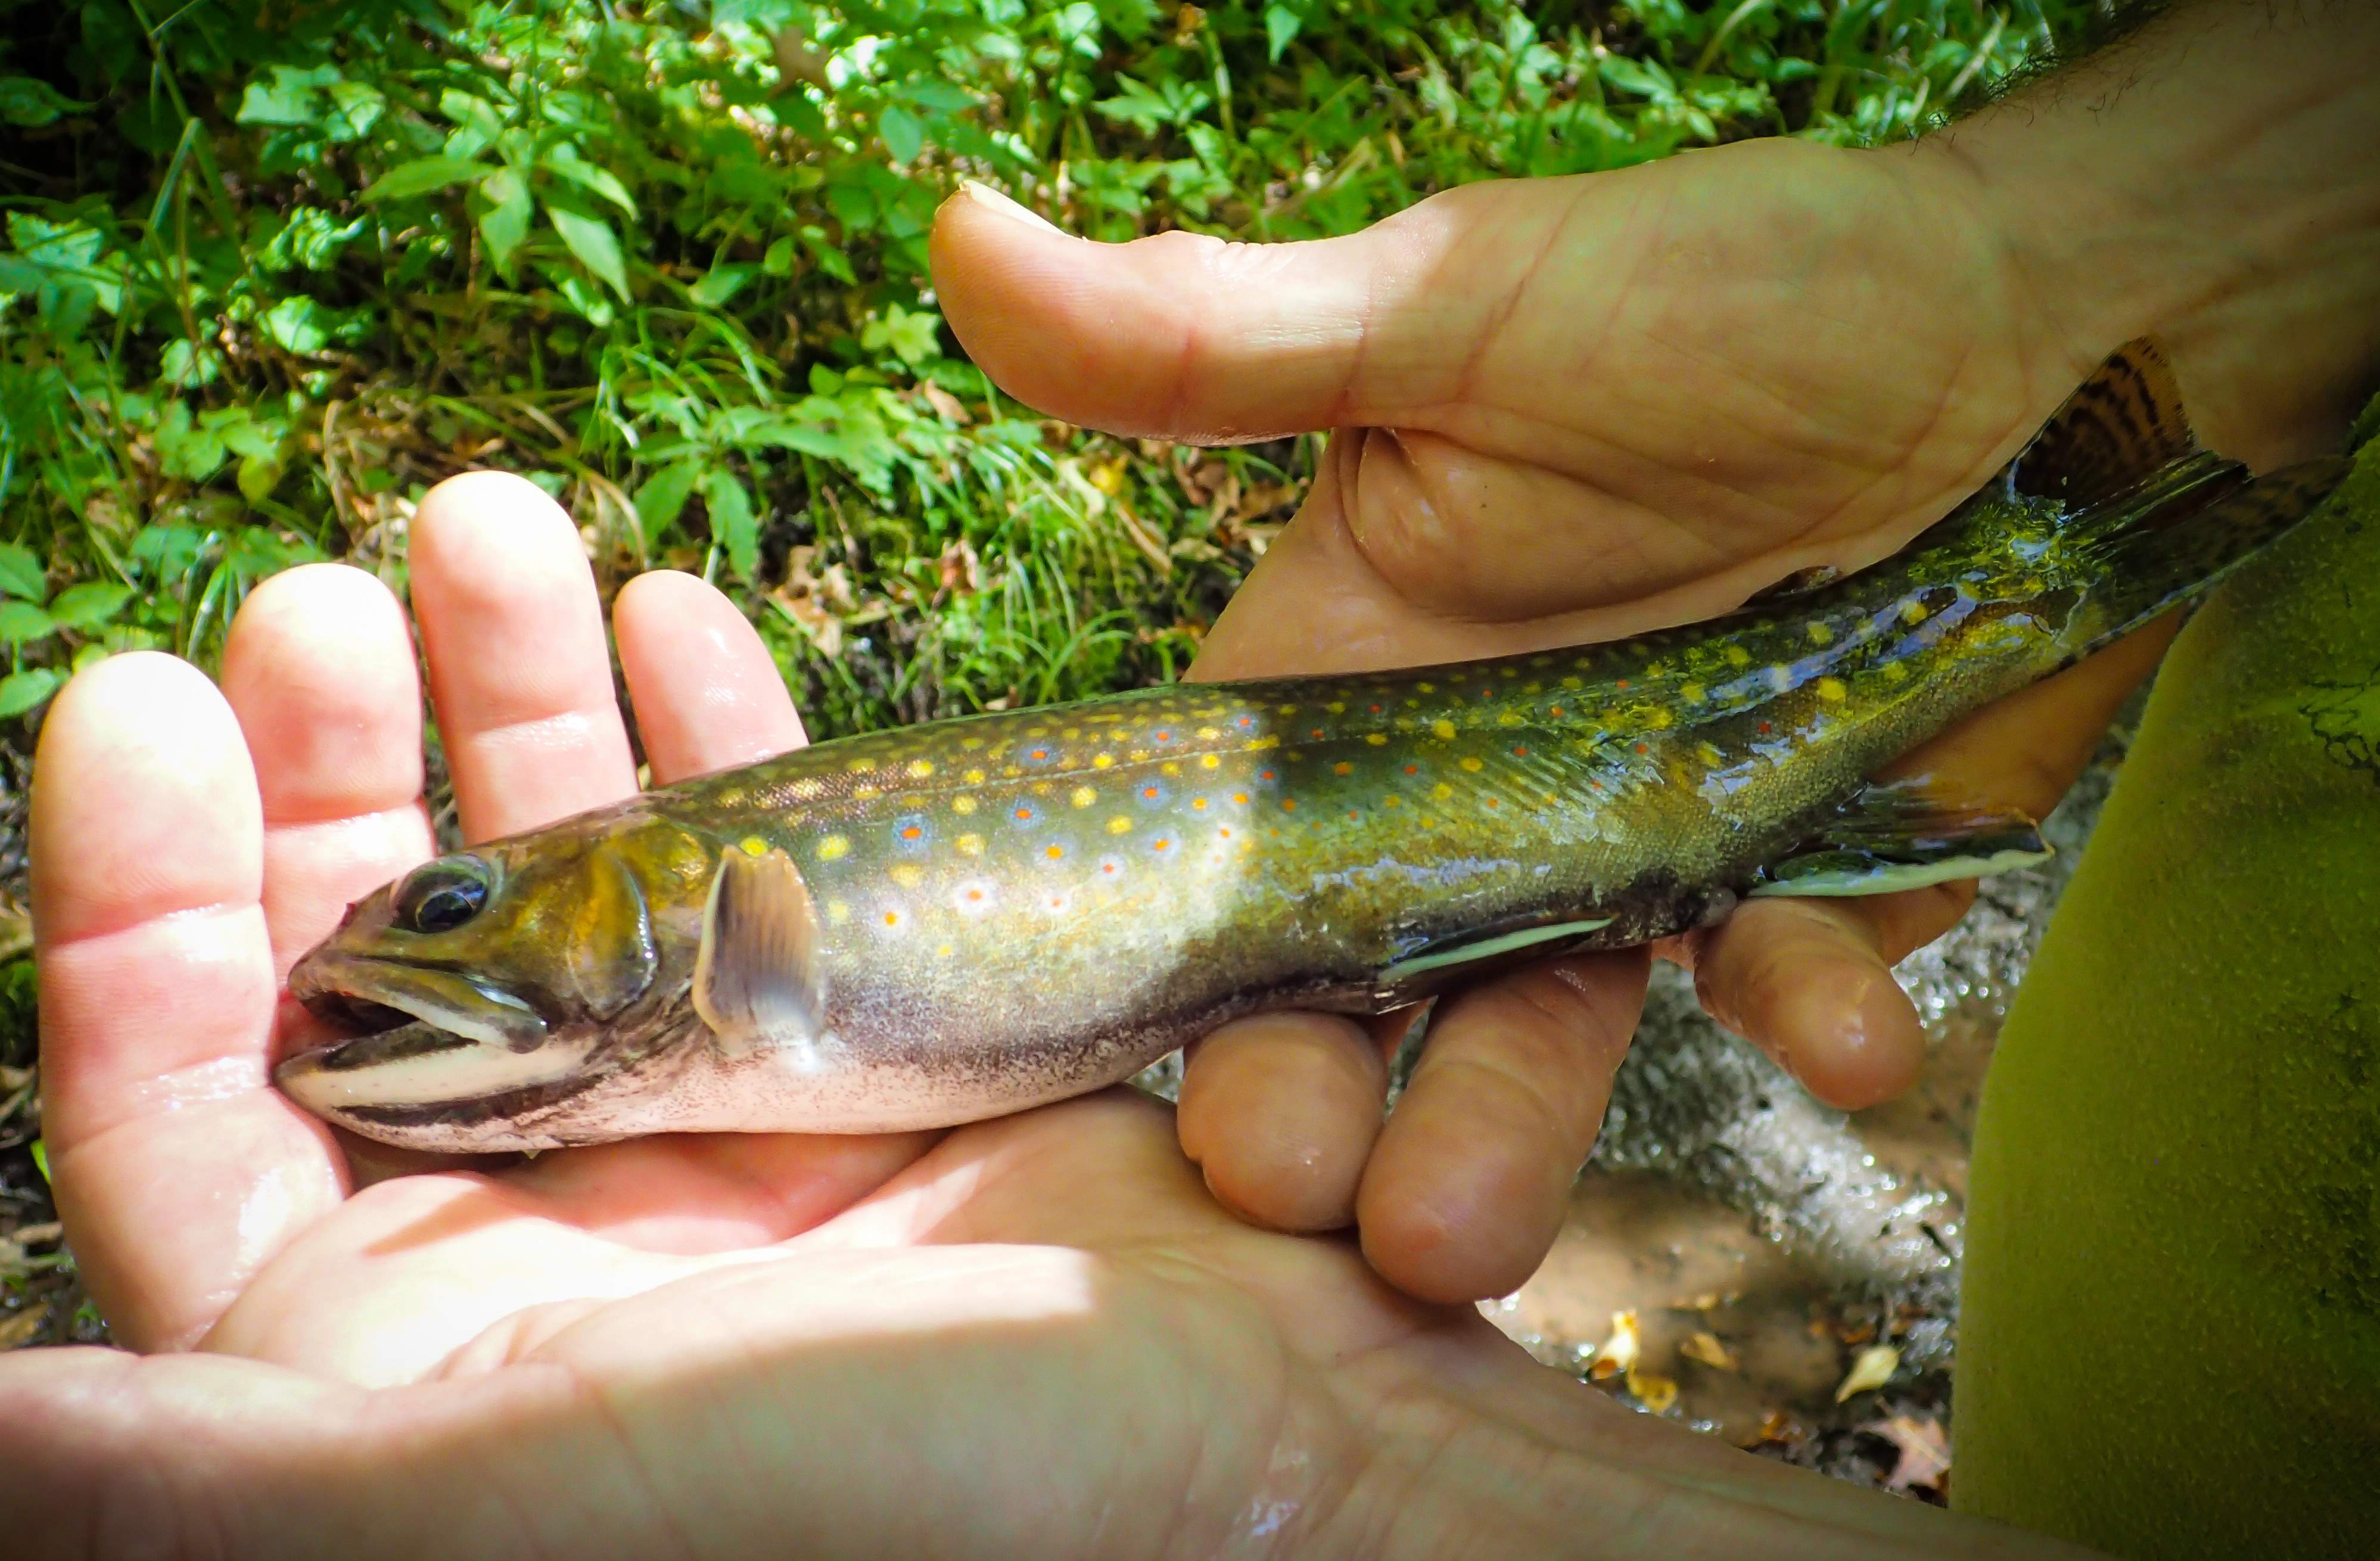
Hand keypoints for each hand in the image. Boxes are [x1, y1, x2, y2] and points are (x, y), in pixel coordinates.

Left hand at [9, 472, 2077, 1559]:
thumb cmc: (903, 1506)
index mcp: (418, 1345)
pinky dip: (715, 723)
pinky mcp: (872, 1051)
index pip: (199, 1098)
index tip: (144, 697)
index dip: (135, 902)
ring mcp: (717, 1126)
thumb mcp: (525, 1496)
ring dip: (522, 698)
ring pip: (569, 874)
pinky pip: (760, 858)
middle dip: (339, 752)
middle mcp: (552, 1229)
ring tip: (498, 523)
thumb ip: (234, 1465)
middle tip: (328, 581)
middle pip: (381, 952)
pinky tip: (679, 607)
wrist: (1265, 1478)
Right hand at [927, 116, 2345, 1301]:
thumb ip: (1222, 334)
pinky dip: (1805, 1007)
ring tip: (1455, 1232)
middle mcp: (1459, 798)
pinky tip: (1845, 1038)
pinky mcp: (1789, 891)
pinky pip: (1778, 971)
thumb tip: (959, 234)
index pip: (1208, 855)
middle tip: (1292, 1187)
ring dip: (1504, 1126)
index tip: (1136, 1062)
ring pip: (1536, 1024)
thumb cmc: (1726, 288)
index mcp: (1338, 682)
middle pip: (1348, 986)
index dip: (1167, 968)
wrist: (2020, 328)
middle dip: (1309, 1101)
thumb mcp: (1458, 303)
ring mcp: (1623, 860)